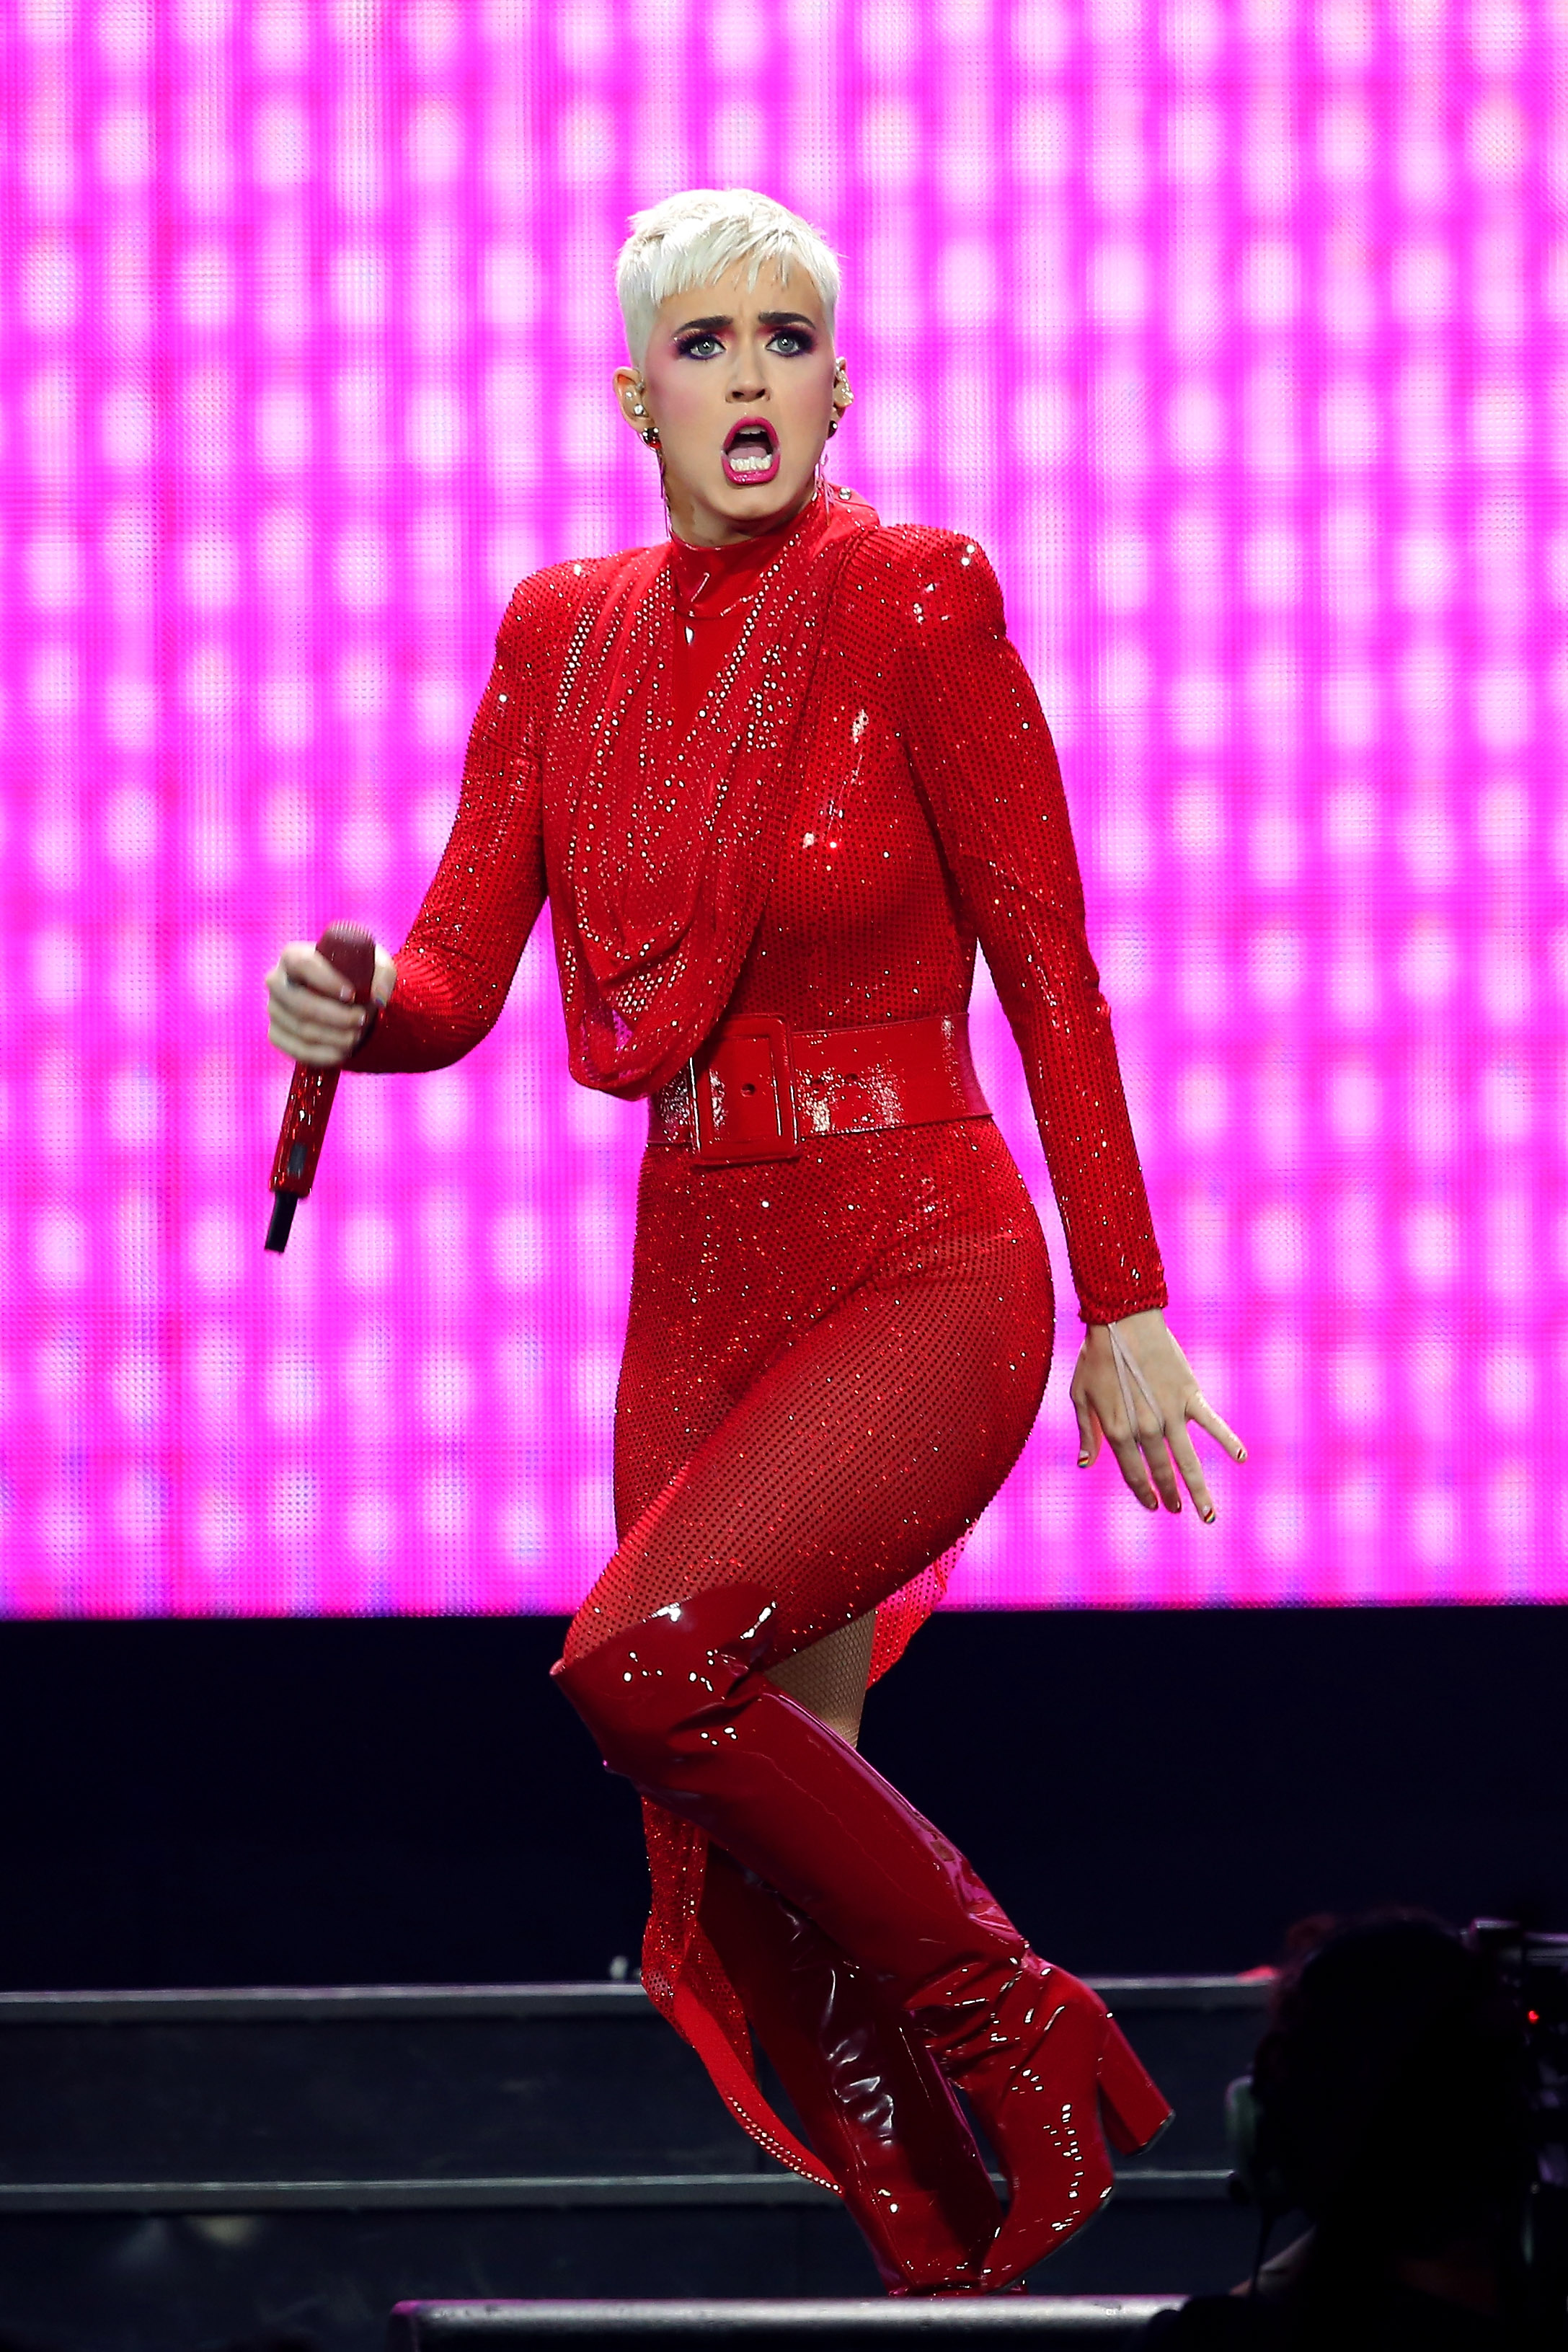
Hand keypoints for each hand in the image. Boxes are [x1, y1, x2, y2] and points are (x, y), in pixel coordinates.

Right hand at [265, 940, 396, 1067]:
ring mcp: (274, 1009)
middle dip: (335, 1016)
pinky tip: (343, 1053)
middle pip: (300, 1003)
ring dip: (334, 1037)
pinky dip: (323, 1055)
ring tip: (358, 1036)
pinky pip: (296, 1050)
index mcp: (293, 956)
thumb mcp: (377, 966)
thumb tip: (379, 997)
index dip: (326, 980)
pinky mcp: (277, 1034)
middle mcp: (277, 981)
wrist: (348, 1000)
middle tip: (362, 1020)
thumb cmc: (358, 975)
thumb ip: (383, 975)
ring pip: (301, 1029)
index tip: (352, 995)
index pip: (302, 964)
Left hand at [1070, 1307, 1244, 1522]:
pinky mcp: (1189, 1395)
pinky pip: (1212, 1423)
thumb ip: (1086, 1433)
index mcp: (1117, 1430)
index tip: (1152, 1505)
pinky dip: (1228, 1441)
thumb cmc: (1096, 1357)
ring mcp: (1170, 1413)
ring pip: (1188, 1460)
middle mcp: (1145, 1428)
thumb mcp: (1080, 1397)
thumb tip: (1085, 1464)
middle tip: (1177, 1511)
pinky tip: (1241, 1459)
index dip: (1142, 1491)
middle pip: (1160, 1470)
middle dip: (1169, 1494)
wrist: (1122, 1321)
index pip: (1132, 1472)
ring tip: (1207, 1515)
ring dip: (1198, 1489)